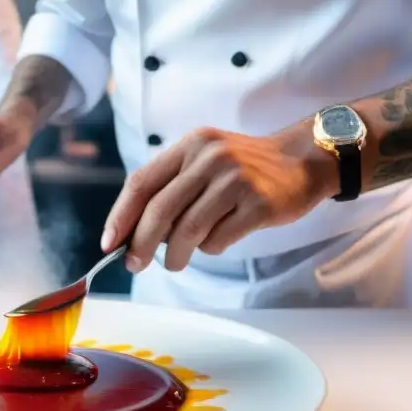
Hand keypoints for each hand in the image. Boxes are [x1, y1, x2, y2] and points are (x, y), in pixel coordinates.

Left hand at [101, 127, 338, 271]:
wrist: (302, 160)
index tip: (109, 242)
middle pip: (160, 210)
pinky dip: (210, 248)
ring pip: (187, 230)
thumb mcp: (205, 159)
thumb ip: (172, 186)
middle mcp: (210, 157)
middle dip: (140, 244)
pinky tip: (217, 241)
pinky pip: (219, 239)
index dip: (121, 215)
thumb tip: (134, 233)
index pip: (142, 182)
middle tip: (133, 265)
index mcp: (190, 144)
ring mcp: (236, 180)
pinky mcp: (259, 204)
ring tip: (174, 262)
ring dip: (174, 254)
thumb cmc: (245, 167)